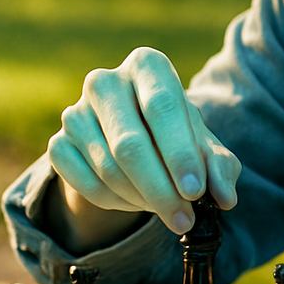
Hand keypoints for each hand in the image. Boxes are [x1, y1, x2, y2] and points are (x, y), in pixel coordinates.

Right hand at [48, 47, 240, 234]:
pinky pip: (84, 183)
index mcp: (147, 65)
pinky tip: (137, 202)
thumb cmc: (176, 135)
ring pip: (107, 168)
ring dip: (141, 198)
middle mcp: (105, 81)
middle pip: (130, 144)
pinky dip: (115, 202)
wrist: (132, 136)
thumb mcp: (204, 144)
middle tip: (184, 218)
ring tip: (168, 209)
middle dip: (161, 189)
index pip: (162, 107)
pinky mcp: (58, 142)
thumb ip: (220, 166)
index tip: (196, 191)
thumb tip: (226, 197)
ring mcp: (75, 112)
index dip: (179, 152)